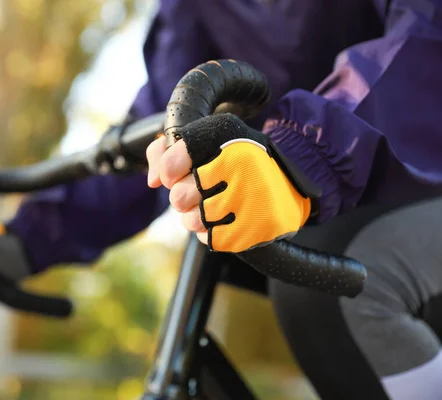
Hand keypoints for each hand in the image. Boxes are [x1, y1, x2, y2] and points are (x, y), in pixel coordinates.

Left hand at [146, 114, 311, 252]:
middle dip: (183, 197)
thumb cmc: (237, 161)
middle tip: (199, 191)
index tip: (177, 172)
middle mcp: (240, 162)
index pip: (172, 161)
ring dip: (195, 217)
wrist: (288, 183)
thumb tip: (153, 181)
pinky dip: (211, 232)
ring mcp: (251, 196)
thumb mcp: (206, 140)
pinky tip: (224, 219)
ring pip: (192, 221)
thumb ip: (166, 151)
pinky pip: (211, 239)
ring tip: (212, 206)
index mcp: (225, 135)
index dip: (168, 171)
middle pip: (179, 196)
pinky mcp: (258, 226)